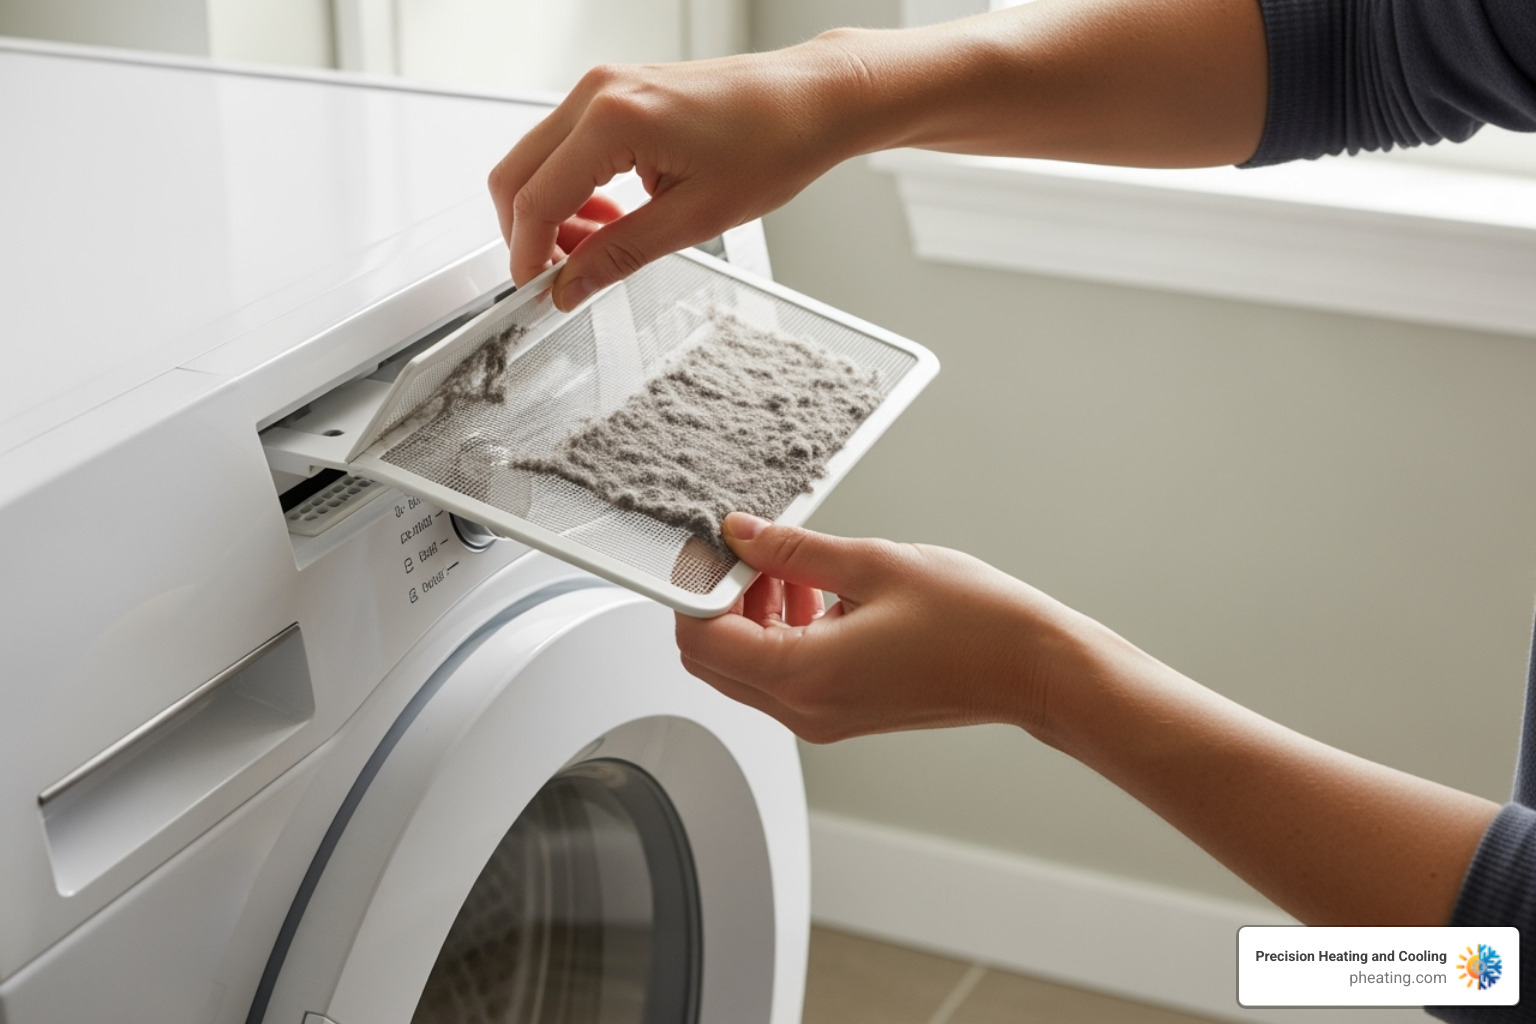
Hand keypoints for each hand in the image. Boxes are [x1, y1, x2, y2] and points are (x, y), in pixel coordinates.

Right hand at [487, 45, 864, 309]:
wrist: (812, 100)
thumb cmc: (774, 142)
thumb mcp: (693, 219)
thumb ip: (618, 255)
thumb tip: (571, 285)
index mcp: (612, 120)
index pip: (536, 199)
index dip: (528, 256)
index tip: (539, 293)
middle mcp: (598, 92)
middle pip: (517, 174)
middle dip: (530, 235)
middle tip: (562, 279)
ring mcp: (606, 86)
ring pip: (539, 160)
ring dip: (554, 212)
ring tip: (596, 251)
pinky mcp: (619, 92)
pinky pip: (568, 145)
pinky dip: (575, 188)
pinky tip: (612, 218)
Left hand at [674, 512, 1088, 742]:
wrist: (1032, 668)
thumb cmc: (973, 622)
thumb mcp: (871, 564)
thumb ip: (792, 549)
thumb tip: (740, 534)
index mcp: (802, 675)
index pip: (702, 639)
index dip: (697, 589)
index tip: (714, 549)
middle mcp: (804, 709)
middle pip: (713, 660)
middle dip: (720, 602)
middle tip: (752, 552)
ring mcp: (821, 718)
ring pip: (746, 668)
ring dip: (751, 615)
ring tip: (791, 567)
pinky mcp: (840, 713)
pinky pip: (782, 675)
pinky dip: (781, 633)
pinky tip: (817, 592)